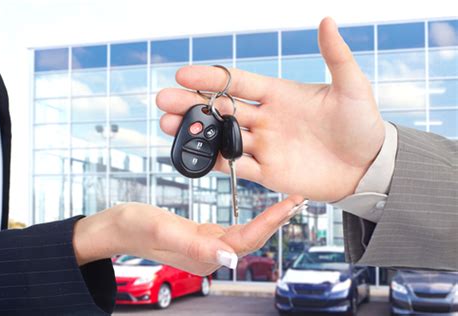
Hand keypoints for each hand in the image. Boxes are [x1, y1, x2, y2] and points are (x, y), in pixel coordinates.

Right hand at [73, 196, 302, 274]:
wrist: (116, 228)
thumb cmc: (134, 228)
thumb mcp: (163, 231)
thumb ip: (196, 246)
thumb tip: (231, 258)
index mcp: (206, 255)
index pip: (248, 239)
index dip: (272, 221)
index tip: (292, 203)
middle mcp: (211, 253)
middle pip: (253, 237)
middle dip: (278, 219)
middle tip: (299, 198)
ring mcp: (207, 246)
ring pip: (246, 233)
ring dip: (268, 218)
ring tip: (288, 202)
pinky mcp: (202, 236)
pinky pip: (234, 227)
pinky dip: (251, 216)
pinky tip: (259, 208)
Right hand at [156, 17, 384, 201]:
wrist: (368, 167)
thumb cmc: (362, 124)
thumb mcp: (352, 87)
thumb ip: (336, 56)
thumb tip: (326, 20)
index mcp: (278, 94)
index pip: (237, 82)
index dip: (210, 77)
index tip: (183, 74)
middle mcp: (265, 118)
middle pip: (220, 109)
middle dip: (191, 104)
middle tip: (164, 101)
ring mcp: (264, 146)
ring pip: (221, 137)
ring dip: (196, 132)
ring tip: (169, 127)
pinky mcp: (267, 172)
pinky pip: (235, 166)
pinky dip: (214, 162)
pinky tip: (194, 156)